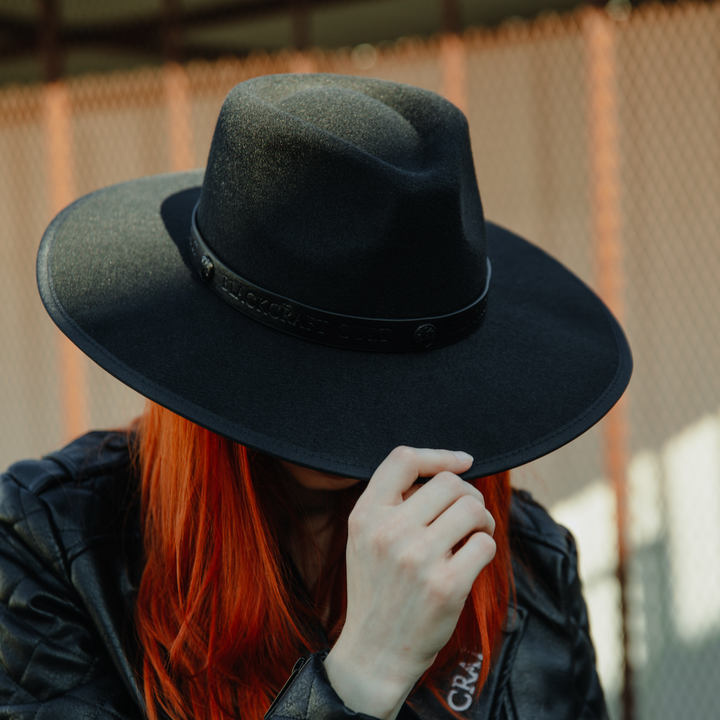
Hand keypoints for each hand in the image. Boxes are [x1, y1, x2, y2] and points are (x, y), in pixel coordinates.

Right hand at [324, 447, 495, 718]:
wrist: (374, 652)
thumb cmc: (375, 589)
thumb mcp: (363, 539)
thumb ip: (392, 504)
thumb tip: (447, 472)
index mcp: (365, 515)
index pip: (402, 460)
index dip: (439, 456)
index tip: (463, 461)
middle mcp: (388, 532)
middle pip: (449, 483)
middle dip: (468, 495)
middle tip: (468, 515)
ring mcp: (417, 558)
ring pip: (472, 509)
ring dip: (482, 520)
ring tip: (474, 535)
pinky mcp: (445, 585)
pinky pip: (485, 543)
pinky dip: (485, 547)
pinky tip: (471, 560)